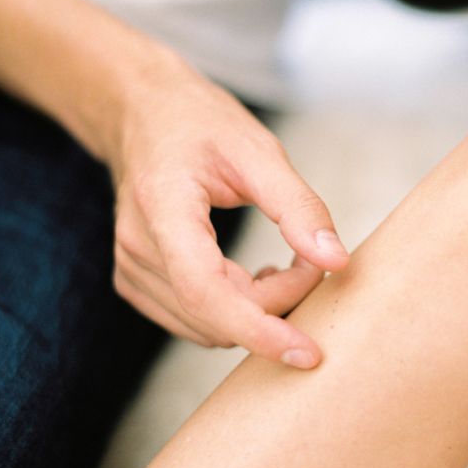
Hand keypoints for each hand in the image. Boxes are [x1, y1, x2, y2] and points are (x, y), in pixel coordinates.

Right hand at [109, 51, 348, 368]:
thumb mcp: (258, 149)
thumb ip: (298, 207)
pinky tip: (252, 277)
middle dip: (277, 302)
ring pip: (206, 327)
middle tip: (312, 261)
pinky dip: (234, 311)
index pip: (206, 292)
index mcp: (162, 209)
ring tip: (283, 265)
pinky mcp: (134, 282)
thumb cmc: (198, 124)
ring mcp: (130, 270)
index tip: (308, 352)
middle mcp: (136, 248)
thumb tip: (337, 262)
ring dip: (258, 311)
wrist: (142, 115)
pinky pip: (192, 322)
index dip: (258, 329)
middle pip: (216, 313)